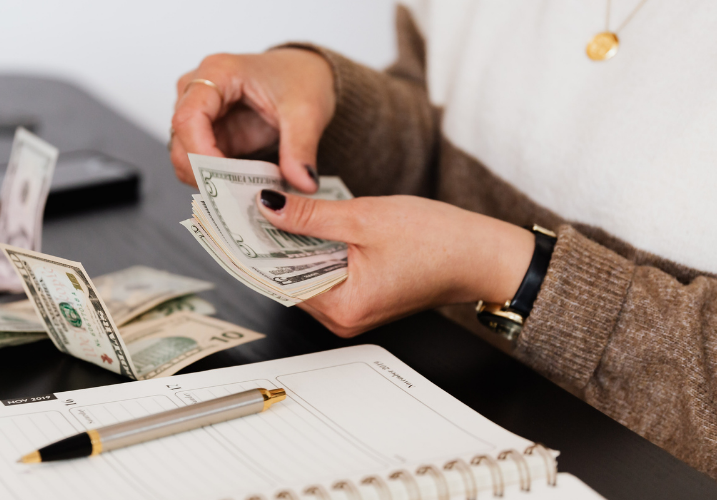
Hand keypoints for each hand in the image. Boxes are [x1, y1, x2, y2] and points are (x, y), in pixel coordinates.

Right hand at [170, 48, 334, 192]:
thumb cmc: (300, 78)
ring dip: (210, 180)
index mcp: (218, 72)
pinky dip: (217, 181)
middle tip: (239, 197)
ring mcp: (200, 113)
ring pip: (185, 157)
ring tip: (245, 193)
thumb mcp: (307, 112)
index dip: (201, 154)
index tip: (225, 180)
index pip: (188, 118)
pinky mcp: (208, 134)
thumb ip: (301, 148)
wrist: (306, 74)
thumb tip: (303, 183)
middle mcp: (198, 90)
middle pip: (181, 141)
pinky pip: (199, 164)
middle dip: (205, 174)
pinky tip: (241, 187)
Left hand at [256, 190, 535, 336]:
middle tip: (249, 205)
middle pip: (289, 278)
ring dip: (293, 243)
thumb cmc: (439, 241)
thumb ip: (310, 216)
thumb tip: (269, 207)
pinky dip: (315, 249)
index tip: (233, 221)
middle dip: (271, 242)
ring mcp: (353, 310)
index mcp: (343, 307)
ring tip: (276, 207)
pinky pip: (326, 273)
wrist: (483, 254)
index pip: (278, 279)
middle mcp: (344, 318)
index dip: (254, 247)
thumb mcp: (364, 218)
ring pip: (306, 274)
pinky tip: (308, 222)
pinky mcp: (363, 296)